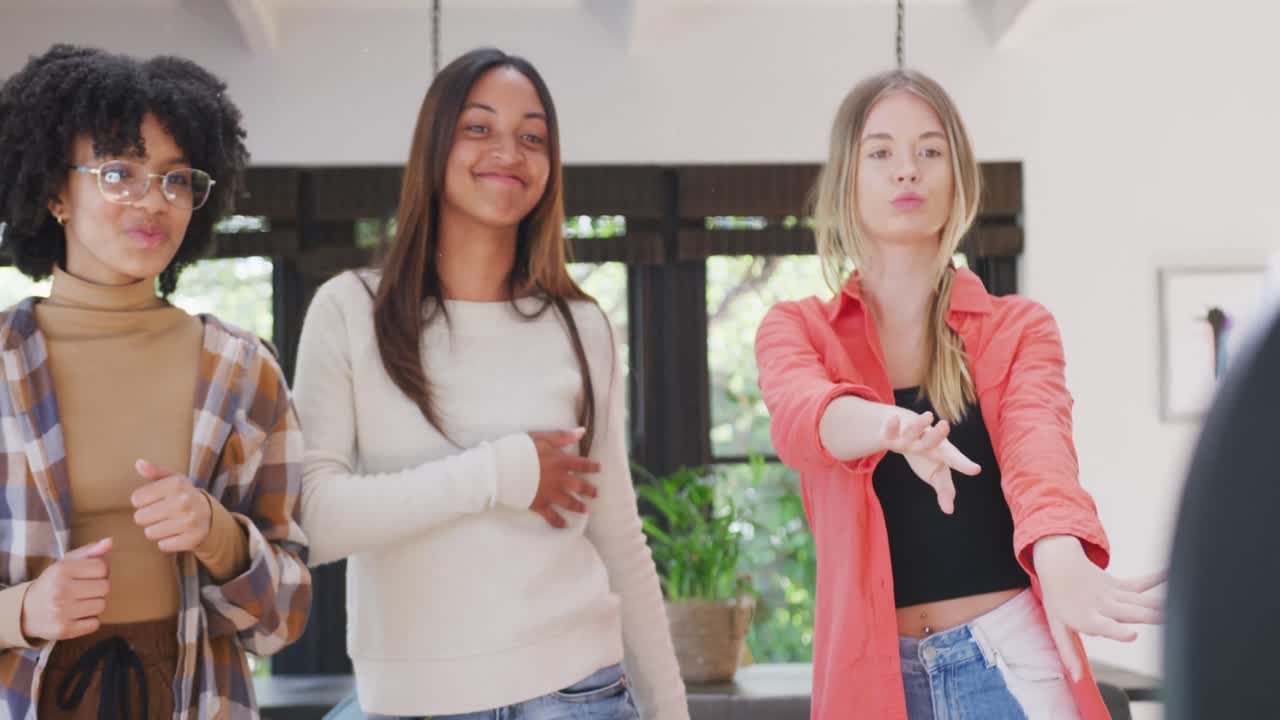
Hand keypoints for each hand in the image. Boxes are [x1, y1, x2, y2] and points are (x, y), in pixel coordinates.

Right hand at [20, 538, 111, 640]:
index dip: (101, 571)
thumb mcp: (65, 564)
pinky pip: (95, 624)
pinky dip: (89, 621)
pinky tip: (76, 616)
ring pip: (102, 606)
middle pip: (105, 587)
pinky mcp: (64, 630)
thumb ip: (89, 552)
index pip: (102, 567)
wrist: (24, 612)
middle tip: (84, 591)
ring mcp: (61, 612)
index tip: (90, 575)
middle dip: (98, 588)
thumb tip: (110, 541)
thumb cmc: (52, 584)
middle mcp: (60, 590)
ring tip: (79, 603)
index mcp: (61, 570)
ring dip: (95, 605)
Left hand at [131, 459, 212, 552]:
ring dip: (156, 530)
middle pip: (140, 517)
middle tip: (161, 513)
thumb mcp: (172, 480)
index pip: (136, 499)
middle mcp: (184, 501)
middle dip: (147, 517)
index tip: (155, 500)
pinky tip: (176, 533)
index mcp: (176, 484)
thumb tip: (138, 463)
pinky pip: (163, 545)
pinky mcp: (192, 539)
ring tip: (168, 523)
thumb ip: (154, 471)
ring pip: (150, 533)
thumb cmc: (183, 495)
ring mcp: (189, 521)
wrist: (210, 514)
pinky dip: (167, 542)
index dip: (143, 501)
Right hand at [527, 428, 600, 528]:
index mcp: (560, 462)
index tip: (598, 468)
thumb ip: (562, 436)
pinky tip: (564, 525)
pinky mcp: (538, 504)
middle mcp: (558, 479)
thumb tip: (582, 432)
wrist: (502, 469)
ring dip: (578, 506)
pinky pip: (551, 516)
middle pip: (578, 486)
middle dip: (589, 490)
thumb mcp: (542, 437)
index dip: (591, 466)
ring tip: (586, 509)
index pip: (581, 464)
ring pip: (569, 502)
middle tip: (596, 493)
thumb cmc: (520, 449)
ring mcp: (549, 493)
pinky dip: (558, 522)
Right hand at [880, 410, 980, 513]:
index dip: (963, 464)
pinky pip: (890, 431)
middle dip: (938, 435)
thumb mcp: (935, 474)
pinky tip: (893, 418)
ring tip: (928, 415)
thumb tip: (949, 511)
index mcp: (940, 453)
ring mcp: (909, 436)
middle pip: (932, 440)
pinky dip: (892, 426)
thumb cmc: (924, 456)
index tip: (975, 469)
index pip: (954, 459)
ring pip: (914, 430)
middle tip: (945, 425)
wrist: (903, 431)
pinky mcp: (891, 433)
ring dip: (919, 424)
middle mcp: (926, 442)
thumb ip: (945, 490)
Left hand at [1033, 535, 1165, 680]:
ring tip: (1180, 609)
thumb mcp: (1058, 628)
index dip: (1118, 631)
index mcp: (1088, 618)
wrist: (1058, 565)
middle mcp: (1103, 606)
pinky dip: (1157, 579)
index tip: (1133, 634)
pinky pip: (1141, 584)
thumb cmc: (1058, 600)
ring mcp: (1113, 595)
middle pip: (1130, 613)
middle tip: (1171, 621)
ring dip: (1159, 605)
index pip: (1103, 626)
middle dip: (1150, 617)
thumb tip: (1078, 678)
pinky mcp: (1121, 586)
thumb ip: (1069, 653)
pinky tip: (1172, 574)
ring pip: (1140, 601)